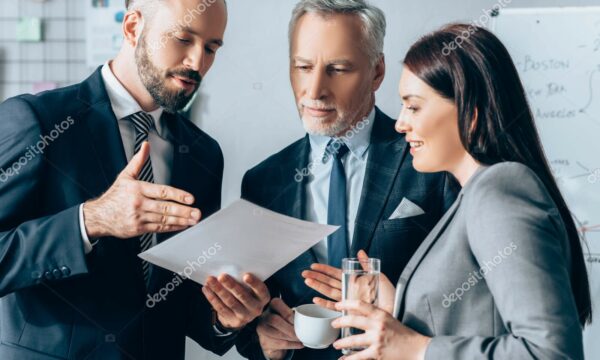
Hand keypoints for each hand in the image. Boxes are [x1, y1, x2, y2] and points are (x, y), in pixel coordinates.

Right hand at [83, 142, 200, 237]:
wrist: (98, 216)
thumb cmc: (114, 196)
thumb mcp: (125, 176)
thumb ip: (138, 161)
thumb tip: (146, 145)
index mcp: (137, 189)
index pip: (161, 192)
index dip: (178, 195)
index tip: (190, 198)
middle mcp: (138, 203)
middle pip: (165, 208)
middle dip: (183, 211)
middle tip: (196, 212)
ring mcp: (139, 217)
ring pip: (164, 219)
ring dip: (181, 220)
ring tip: (193, 220)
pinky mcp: (138, 228)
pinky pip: (158, 228)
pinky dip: (172, 227)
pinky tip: (182, 225)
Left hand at [202, 273, 269, 329]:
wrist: (244, 315)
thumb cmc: (248, 294)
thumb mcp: (253, 289)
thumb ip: (247, 281)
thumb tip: (232, 267)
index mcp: (263, 298)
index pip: (261, 290)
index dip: (254, 283)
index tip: (246, 275)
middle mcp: (256, 308)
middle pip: (242, 296)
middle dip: (231, 285)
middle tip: (222, 276)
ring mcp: (244, 316)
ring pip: (230, 302)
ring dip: (218, 290)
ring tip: (210, 280)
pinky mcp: (232, 320)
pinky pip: (220, 308)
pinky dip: (212, 297)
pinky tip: (206, 289)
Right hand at [256, 298, 303, 359]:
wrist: (272, 337)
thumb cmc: (284, 322)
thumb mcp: (287, 314)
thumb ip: (294, 313)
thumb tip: (307, 319)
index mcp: (271, 306)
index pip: (276, 304)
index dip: (287, 313)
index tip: (297, 320)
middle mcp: (263, 317)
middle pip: (275, 320)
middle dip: (290, 328)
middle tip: (300, 333)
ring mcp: (262, 330)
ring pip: (278, 334)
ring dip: (293, 338)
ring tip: (302, 338)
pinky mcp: (265, 342)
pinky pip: (280, 344)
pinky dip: (292, 345)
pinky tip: (300, 344)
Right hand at [302, 250, 395, 313]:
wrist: (396, 309)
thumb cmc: (389, 294)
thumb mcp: (378, 275)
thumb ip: (366, 265)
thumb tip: (360, 252)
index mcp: (354, 281)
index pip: (335, 273)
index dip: (324, 269)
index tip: (314, 266)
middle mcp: (349, 290)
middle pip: (329, 282)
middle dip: (316, 277)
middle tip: (304, 273)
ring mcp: (348, 300)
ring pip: (329, 292)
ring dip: (318, 287)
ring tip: (307, 281)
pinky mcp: (350, 310)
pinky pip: (335, 307)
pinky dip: (325, 304)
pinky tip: (316, 299)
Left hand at [332, 300, 430, 359]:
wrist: (417, 348)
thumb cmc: (403, 333)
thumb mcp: (389, 319)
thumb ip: (375, 315)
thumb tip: (358, 313)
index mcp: (380, 314)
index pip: (359, 304)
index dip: (345, 303)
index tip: (337, 304)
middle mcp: (377, 325)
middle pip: (352, 320)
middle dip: (339, 322)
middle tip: (334, 324)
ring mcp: (376, 340)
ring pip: (352, 340)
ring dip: (341, 343)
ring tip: (336, 345)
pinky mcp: (377, 353)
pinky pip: (359, 356)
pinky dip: (349, 359)